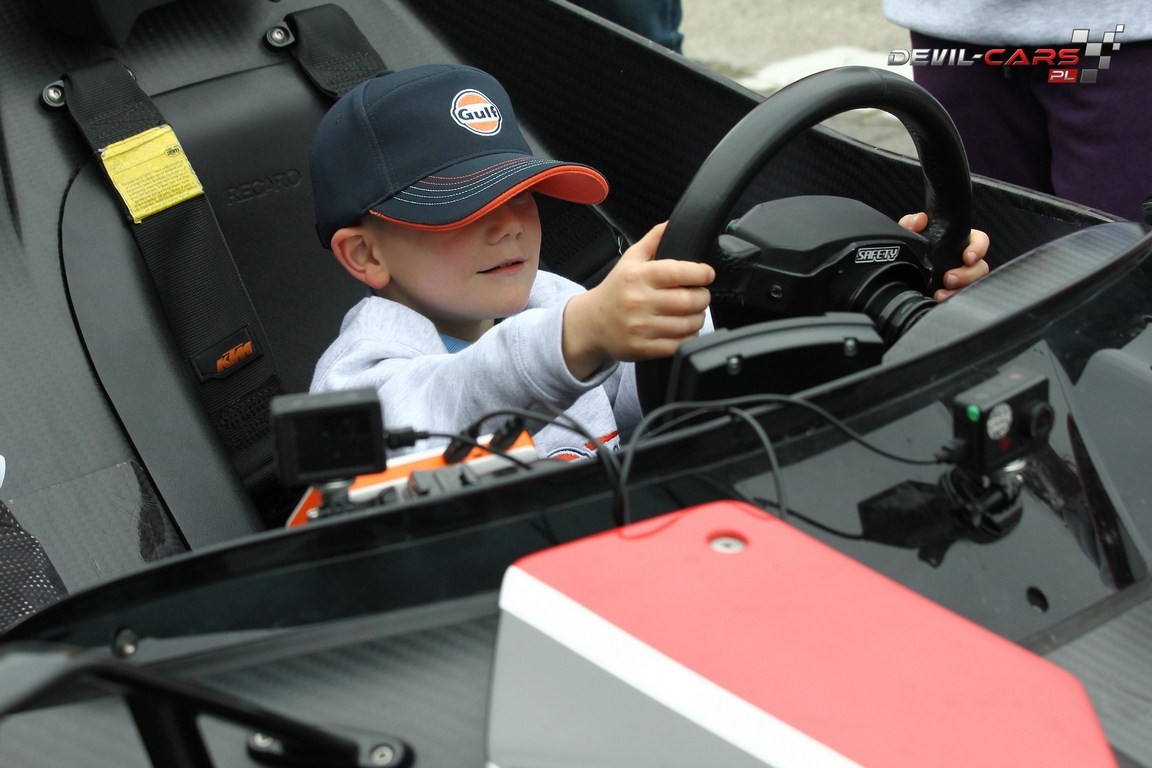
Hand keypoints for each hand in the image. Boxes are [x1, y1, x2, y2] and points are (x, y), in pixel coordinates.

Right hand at [562, 222, 713, 379]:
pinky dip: (689, 336)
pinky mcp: (643, 348)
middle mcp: (639, 301)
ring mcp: (641, 327)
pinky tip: (683, 329)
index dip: (701, 273)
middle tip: (700, 294)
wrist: (592, 323)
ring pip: (689, 324)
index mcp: (638, 276)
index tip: (706, 274)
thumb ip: (654, 239)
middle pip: (690, 300)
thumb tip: (674, 222)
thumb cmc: (616, 290)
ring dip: (698, 317)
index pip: (679, 272)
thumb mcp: (630, 259)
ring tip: (692, 312)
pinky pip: (680, 344)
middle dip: (703, 297)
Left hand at [899, 212, 989, 300]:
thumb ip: (911, 224)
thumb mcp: (908, 236)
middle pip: (980, 267)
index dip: (978, 248)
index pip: (979, 241)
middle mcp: (962, 262)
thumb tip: (920, 220)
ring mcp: (960, 280)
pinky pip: (962, 298)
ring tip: (941, 294)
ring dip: (960, 289)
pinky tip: (938, 300)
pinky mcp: (953, 294)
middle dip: (968, 274)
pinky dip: (952, 300)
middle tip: (949, 278)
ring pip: (973, 284)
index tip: (968, 257)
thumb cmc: (910, 252)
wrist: (898, 277)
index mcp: (958, 244)